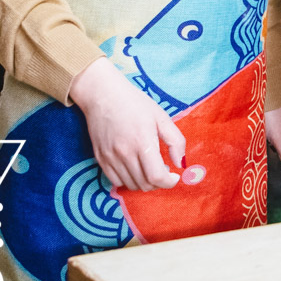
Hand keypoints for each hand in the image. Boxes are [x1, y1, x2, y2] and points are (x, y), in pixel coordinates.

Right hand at [68, 57, 184, 190]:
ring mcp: (110, 158)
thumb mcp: (161, 117)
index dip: (169, 182)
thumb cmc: (134, 103)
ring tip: (149, 168)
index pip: (156, 177)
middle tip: (163, 170)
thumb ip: (175, 141)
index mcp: (142, 142)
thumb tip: (181, 164)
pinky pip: (116, 181)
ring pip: (131, 185)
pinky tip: (134, 167)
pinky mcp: (100, 158)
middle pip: (145, 184)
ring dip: (144, 183)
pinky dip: (128, 180)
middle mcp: (125, 153)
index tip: (174, 176)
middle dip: (159, 183)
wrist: (102, 94)